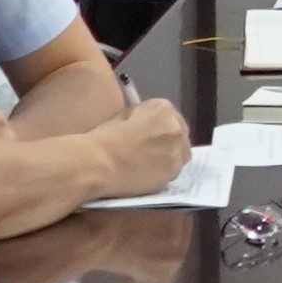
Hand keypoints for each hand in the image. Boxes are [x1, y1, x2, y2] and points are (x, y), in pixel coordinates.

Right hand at [76, 95, 195, 201]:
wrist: (100, 161)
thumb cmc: (105, 137)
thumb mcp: (126, 115)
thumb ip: (145, 118)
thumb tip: (151, 126)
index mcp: (163, 108)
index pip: (173, 119)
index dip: (163, 131)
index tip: (153, 139)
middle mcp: (175, 126)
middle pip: (180, 136)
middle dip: (169, 143)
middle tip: (152, 153)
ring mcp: (177, 148)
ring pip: (181, 154)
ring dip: (169, 158)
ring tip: (149, 165)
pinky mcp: (174, 169)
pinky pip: (175, 170)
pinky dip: (165, 172)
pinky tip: (149, 174)